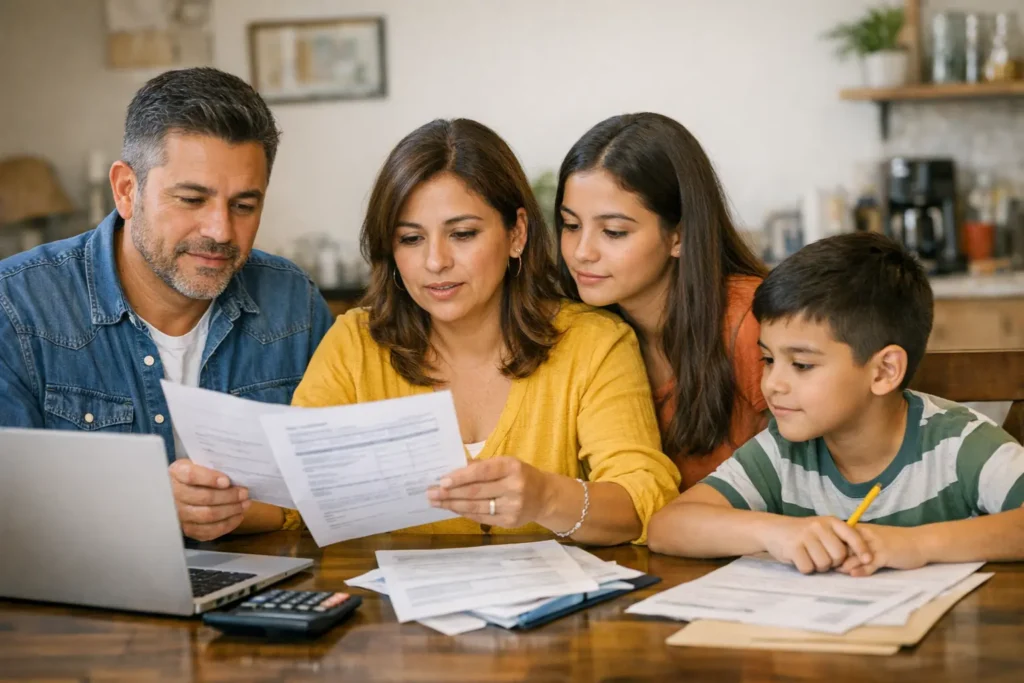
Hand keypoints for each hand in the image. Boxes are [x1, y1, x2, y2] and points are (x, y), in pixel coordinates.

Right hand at [168, 460, 250, 540]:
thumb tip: (237, 475)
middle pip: (204, 498)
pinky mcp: (187, 529)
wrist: (183, 489)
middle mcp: (173, 495)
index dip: (210, 478)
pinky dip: (227, 525)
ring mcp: (179, 515)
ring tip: (245, 504)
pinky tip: (238, 516)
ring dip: (230, 510)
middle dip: (229, 496)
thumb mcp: (201, 463)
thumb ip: (214, 466)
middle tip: (244, 493)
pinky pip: (208, 531)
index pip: (191, 476)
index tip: (227, 481)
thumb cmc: (197, 474)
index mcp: (177, 473)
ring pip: (208, 516)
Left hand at [427, 456, 550, 527]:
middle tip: (431, 493)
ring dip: (453, 504)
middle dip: (450, 493)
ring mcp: (512, 507)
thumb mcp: (506, 464)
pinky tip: (452, 508)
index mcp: (511, 467)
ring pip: (476, 507)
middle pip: (476, 492)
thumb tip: (452, 470)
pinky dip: (464, 513)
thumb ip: (482, 466)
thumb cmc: (520, 475)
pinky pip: (481, 518)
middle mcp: (514, 487)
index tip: (442, 481)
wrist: (545, 497)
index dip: (460, 477)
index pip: (482, 472)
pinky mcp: (509, 522)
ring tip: (436, 502)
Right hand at [761, 516, 871, 573]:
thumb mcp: (821, 529)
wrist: (772, 529)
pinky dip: (805, 568)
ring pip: (824, 563)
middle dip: (833, 562)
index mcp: (829, 521)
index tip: (868, 560)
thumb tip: (859, 558)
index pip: (852, 535)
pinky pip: (808, 567)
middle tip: (822, 557)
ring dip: (818, 566)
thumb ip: (837, 539)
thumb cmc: (803, 533)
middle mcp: (819, 526)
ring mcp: (805, 536)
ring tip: (809, 557)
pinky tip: (799, 559)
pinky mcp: (793, 547)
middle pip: (839, 555)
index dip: (862, 549)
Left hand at [836, 524, 926, 576]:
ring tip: (840, 572)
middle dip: (836, 559)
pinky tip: (855, 574)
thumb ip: (856, 549)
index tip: (827, 559)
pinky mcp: (886, 554)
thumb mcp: (872, 542)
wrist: (920, 542)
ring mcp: (875, 544)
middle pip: (843, 547)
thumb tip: (838, 561)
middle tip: (829, 568)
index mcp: (860, 530)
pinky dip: (862, 570)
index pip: (837, 538)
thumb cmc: (894, 543)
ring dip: (846, 565)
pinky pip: (870, 563)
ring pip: (854, 555)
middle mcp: (865, 534)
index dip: (830, 549)